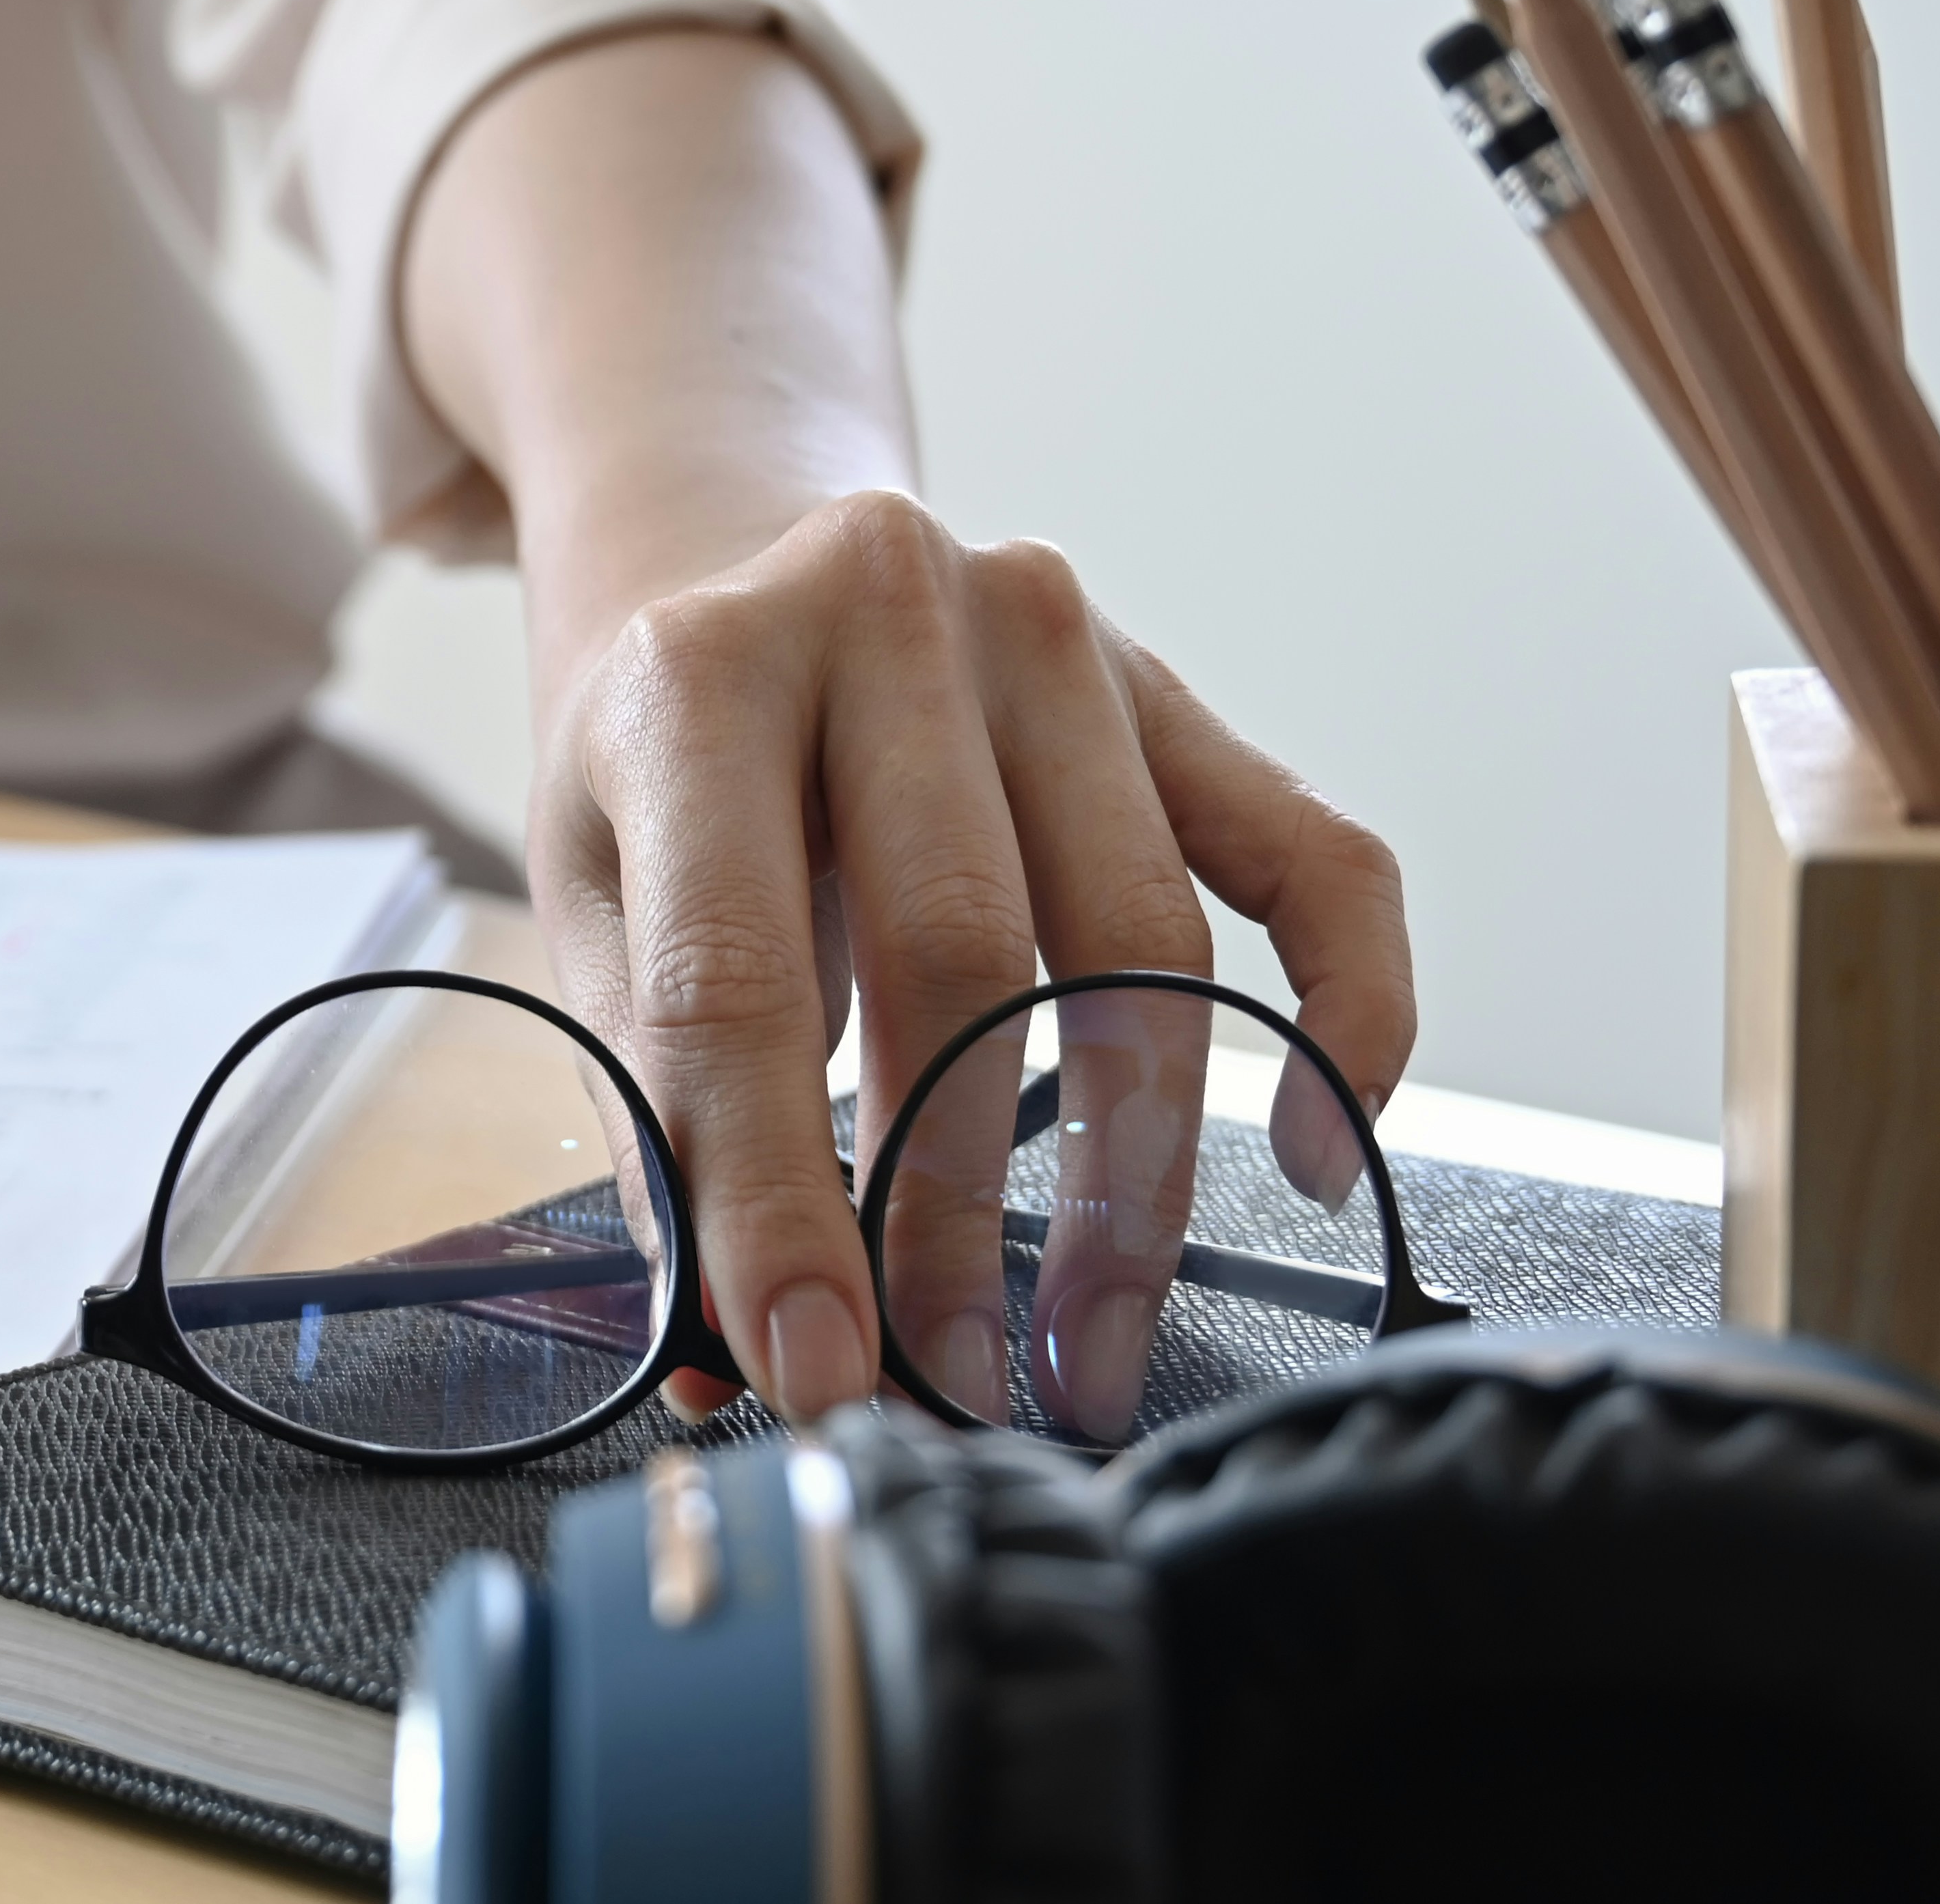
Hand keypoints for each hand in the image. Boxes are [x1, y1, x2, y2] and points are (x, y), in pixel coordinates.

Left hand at [530, 490, 1415, 1432]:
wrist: (729, 564)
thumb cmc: (659, 770)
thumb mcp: (591, 910)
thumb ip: (662, 1123)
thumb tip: (742, 1351)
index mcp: (696, 677)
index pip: (737, 979)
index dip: (778, 1201)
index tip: (816, 1364)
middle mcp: (887, 612)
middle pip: (959, 954)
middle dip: (956, 1208)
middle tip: (953, 1375)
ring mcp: (1055, 637)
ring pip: (1137, 940)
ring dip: (1125, 1177)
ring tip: (1082, 1337)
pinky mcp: (1177, 693)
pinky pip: (1319, 863)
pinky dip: (1348, 1018)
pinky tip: (1315, 1155)